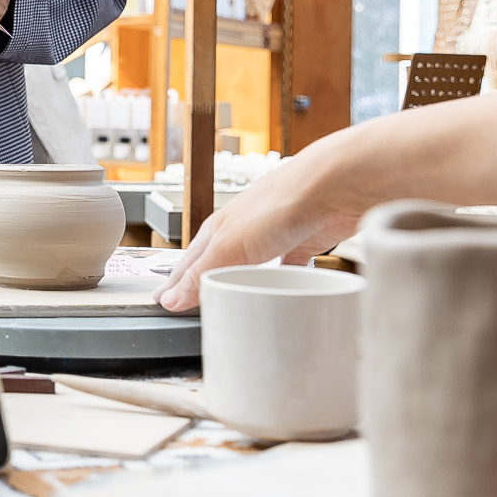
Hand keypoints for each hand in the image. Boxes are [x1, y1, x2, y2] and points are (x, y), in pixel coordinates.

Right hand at [156, 130, 376, 311]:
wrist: (334, 188)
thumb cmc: (280, 203)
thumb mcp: (229, 246)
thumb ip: (201, 274)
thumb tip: (169, 300)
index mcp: (219, 229)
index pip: (188, 263)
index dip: (175, 284)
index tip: (163, 302)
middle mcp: (243, 231)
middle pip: (217, 264)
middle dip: (202, 284)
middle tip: (188, 307)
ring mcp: (273, 237)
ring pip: (250, 267)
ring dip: (239, 283)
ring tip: (230, 304)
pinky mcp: (303, 243)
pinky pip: (286, 268)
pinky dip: (280, 281)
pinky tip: (280, 291)